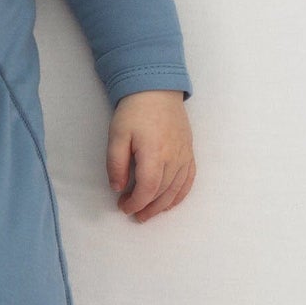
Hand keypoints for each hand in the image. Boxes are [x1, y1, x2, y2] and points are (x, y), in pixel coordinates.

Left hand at [107, 90, 194, 221]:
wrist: (157, 90)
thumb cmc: (134, 112)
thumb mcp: (117, 135)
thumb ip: (116, 163)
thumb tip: (118, 188)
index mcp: (154, 153)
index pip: (148, 188)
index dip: (136, 203)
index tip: (123, 207)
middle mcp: (174, 157)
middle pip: (162, 192)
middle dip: (147, 207)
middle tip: (133, 214)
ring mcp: (185, 155)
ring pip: (176, 189)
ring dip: (162, 206)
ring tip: (148, 214)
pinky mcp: (189, 152)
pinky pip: (189, 179)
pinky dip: (180, 195)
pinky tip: (170, 203)